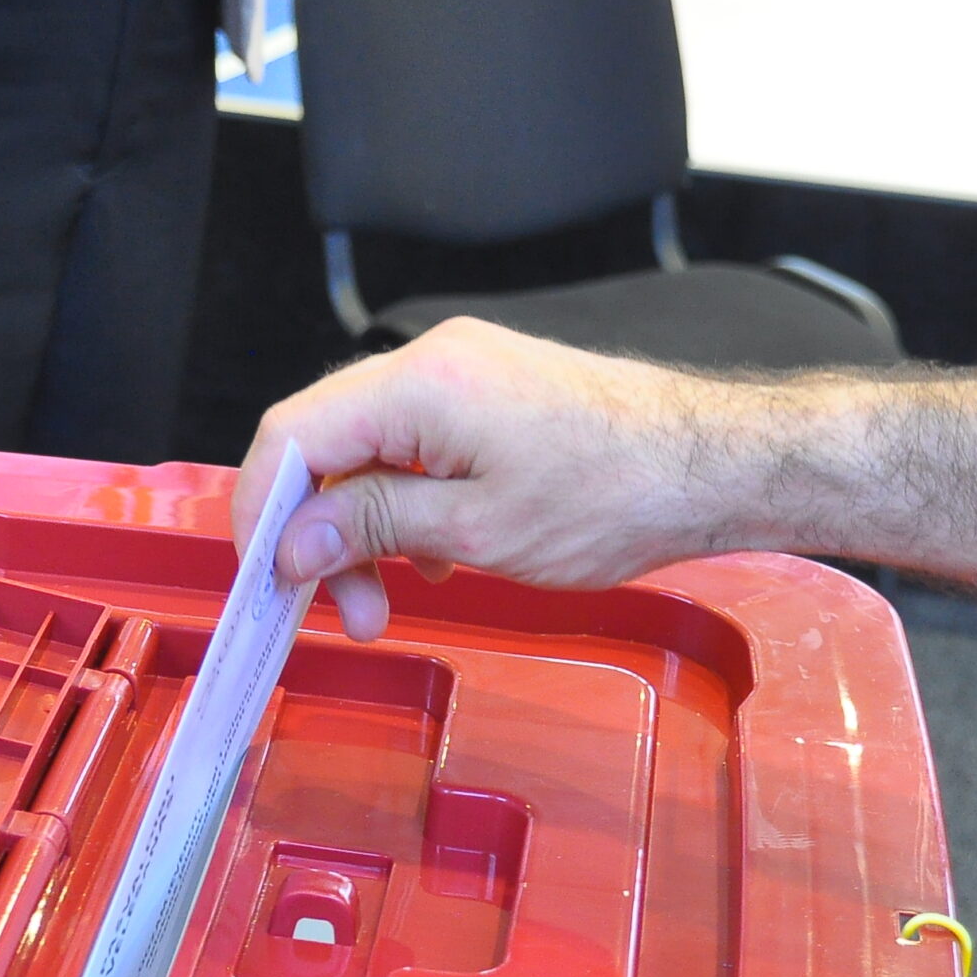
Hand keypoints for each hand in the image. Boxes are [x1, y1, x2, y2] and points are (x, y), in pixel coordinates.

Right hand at [233, 320, 736, 640]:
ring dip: (364, 530)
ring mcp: (464, 376)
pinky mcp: (490, 397)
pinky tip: (431, 564)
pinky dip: (406, 509)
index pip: (292, 436)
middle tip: (348, 612)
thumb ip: (375, 528)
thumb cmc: (619, 492)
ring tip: (391, 602)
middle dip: (319, 533)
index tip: (267, 578)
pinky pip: (415, 450)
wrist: (712, 465)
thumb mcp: (477, 532)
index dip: (263, 510)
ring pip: (369, 453)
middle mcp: (433, 364)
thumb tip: (294, 542)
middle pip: (325, 445)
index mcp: (420, 387)